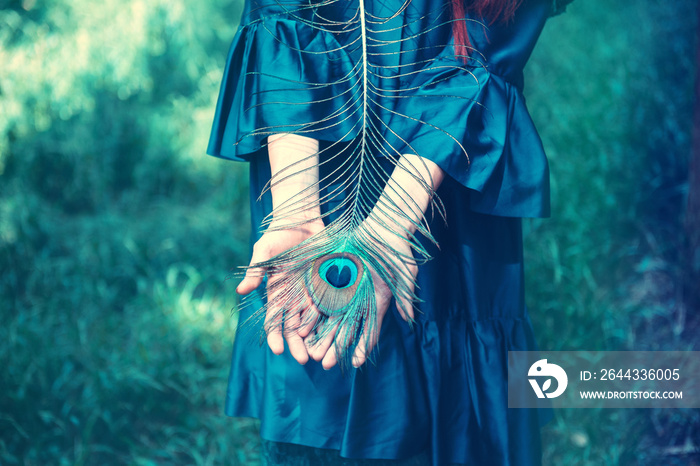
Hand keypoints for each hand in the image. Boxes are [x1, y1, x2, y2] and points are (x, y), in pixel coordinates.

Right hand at [237, 218, 324, 364]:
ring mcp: (313, 292)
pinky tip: (339, 335)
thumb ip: (256, 271)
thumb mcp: (264, 251)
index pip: (274, 320)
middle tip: (304, 360)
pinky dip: (334, 320)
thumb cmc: (278, 235)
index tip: (278, 350)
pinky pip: (332, 305)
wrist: (302, 220)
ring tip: (322, 355)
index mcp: (277, 293)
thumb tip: (241, 291)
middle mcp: (295, 297)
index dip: (275, 336)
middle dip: (298, 344)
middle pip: (295, 327)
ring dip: (317, 339)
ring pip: (315, 321)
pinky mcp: (329, 284)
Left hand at [305, 224, 416, 368]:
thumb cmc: (399, 251)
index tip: (355, 363)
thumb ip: (404, 296)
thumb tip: (409, 319)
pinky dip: (311, 314)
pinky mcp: (332, 278)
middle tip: (324, 364)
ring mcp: (345, 290)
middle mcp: (360, 300)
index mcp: (377, 302)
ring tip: (311, 353)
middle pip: (346, 329)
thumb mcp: (405, 274)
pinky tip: (303, 328)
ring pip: (330, 318)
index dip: (363, 346)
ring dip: (320, 336)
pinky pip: (319, 298)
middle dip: (335, 347)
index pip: (369, 330)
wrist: (384, 227)